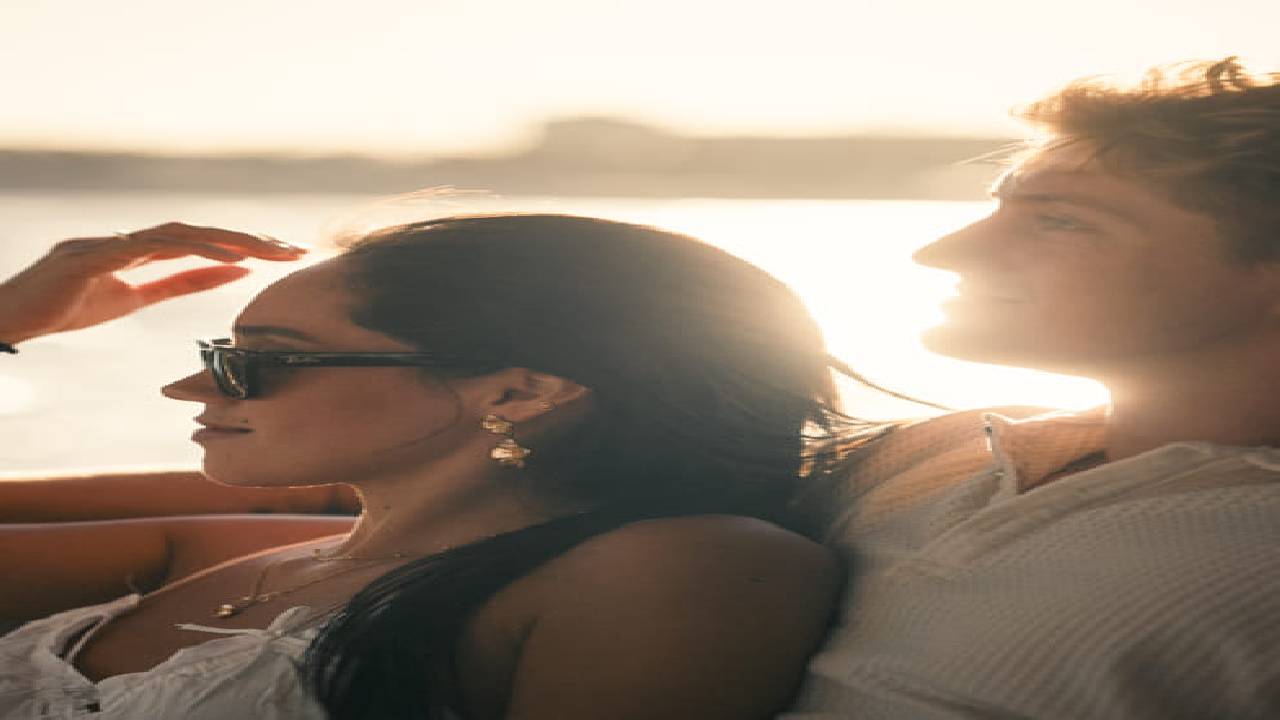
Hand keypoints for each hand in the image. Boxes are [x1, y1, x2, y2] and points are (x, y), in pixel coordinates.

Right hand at [0, 222, 307, 344]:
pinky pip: (148, 248)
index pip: (204, 240)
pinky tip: (229, 260)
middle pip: (201, 231)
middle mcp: (128, 236)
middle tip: (296, 250)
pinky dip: (192, 250)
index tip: (288, 254)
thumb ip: (181, 281)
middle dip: (252, 239)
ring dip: (230, 241)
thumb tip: (235, 271)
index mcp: (141, 246)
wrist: (7, 319)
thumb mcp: (135, 297)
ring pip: (180, 232)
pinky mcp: (89, 257)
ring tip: (269, 252)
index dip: (247, 244)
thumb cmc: (67, 305)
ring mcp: (107, 242)